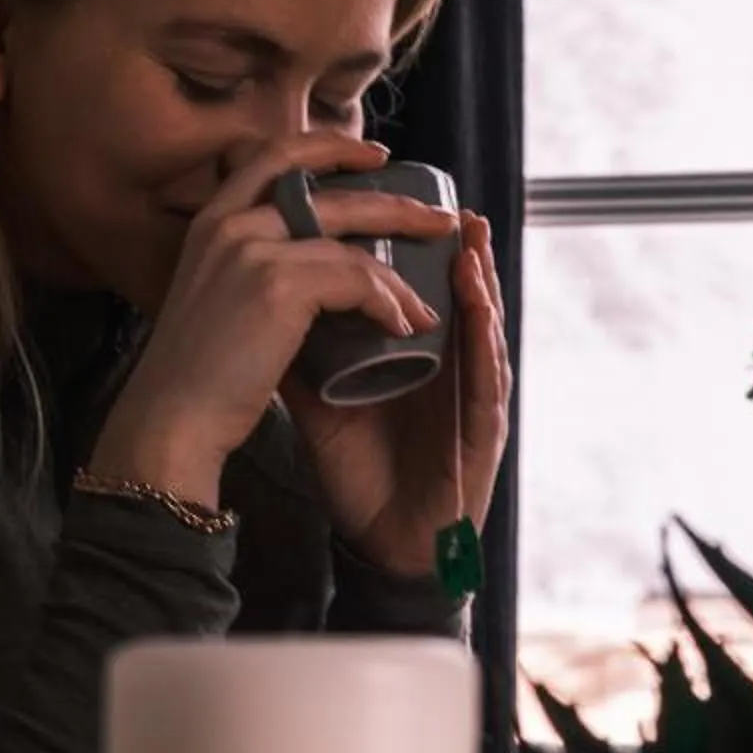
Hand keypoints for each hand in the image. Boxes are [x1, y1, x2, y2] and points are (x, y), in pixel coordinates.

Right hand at [86, 135, 459, 504]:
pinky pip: (356, 280)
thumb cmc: (198, 375)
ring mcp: (253, 249)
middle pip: (329, 193)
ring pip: (351, 241)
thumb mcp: (219, 300)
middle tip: (439, 218)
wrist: (172, 418)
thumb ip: (254, 270)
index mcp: (212, 220)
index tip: (376, 156)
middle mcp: (230, 222)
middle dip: (394, 204)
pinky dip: (387, 303)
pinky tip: (403, 327)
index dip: (331, 147)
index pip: (276, 156)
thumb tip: (315, 270)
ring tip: (431, 299)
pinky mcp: (277, 284)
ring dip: (400, 270)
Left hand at [287, 211, 510, 582]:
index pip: (427, 296)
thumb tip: (263, 306)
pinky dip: (486, 345)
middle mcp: (452, 374)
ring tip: (473, 241)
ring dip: (482, 284)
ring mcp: (471, 402)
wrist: (379, 544)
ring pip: (483, 331)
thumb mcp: (324, 406)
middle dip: (463, 253)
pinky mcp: (483, 435)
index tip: (409, 208)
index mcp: (419, 363)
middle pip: (462, 302)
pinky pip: (488, 384)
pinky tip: (480, 314)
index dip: (424, 254)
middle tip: (454, 208)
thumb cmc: (362, 475)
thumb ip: (303, 359)